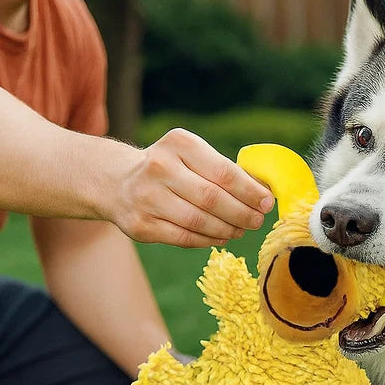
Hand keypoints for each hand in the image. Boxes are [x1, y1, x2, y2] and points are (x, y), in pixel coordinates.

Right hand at [117, 128, 274, 247]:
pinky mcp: (141, 225)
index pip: (223, 171)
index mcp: (178, 144)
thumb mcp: (191, 155)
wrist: (117, 181)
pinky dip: (209, 240)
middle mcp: (159, 167)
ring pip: (199, 221)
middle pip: (212, 199)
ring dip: (228, 229)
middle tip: (257, 221)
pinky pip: (185, 238)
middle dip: (242, 213)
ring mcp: (147, 197)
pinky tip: (221, 237)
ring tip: (241, 230)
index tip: (267, 203)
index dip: (250, 191)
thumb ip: (223, 170)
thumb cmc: (169, 168)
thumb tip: (263, 194)